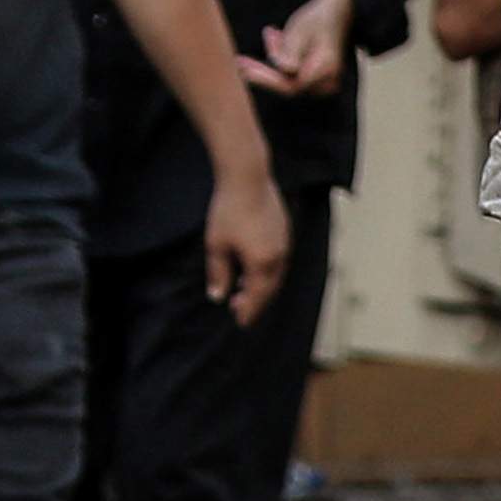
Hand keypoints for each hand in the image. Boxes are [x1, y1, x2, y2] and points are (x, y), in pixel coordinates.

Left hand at [206, 171, 294, 325]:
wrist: (248, 178)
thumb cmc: (228, 212)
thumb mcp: (216, 245)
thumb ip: (219, 274)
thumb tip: (218, 297)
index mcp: (262, 263)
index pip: (257, 296)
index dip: (248, 311)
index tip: (240, 321)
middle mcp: (279, 256)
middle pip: (270, 288)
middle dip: (256, 301)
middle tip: (239, 309)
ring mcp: (284, 243)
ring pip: (275, 274)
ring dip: (261, 285)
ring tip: (244, 289)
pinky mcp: (284, 231)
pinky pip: (278, 259)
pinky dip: (267, 270)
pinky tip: (253, 266)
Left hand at [245, 0, 356, 97]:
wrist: (340, 10)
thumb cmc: (319, 17)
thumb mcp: (300, 29)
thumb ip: (290, 51)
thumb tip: (283, 70)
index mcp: (325, 69)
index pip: (290, 85)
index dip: (265, 80)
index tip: (243, 70)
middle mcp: (328, 81)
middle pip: (288, 85)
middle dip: (265, 70)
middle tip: (241, 61)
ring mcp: (325, 83)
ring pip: (289, 80)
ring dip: (275, 59)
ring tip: (272, 33)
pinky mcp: (318, 79)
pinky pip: (294, 76)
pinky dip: (282, 60)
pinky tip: (278, 37)